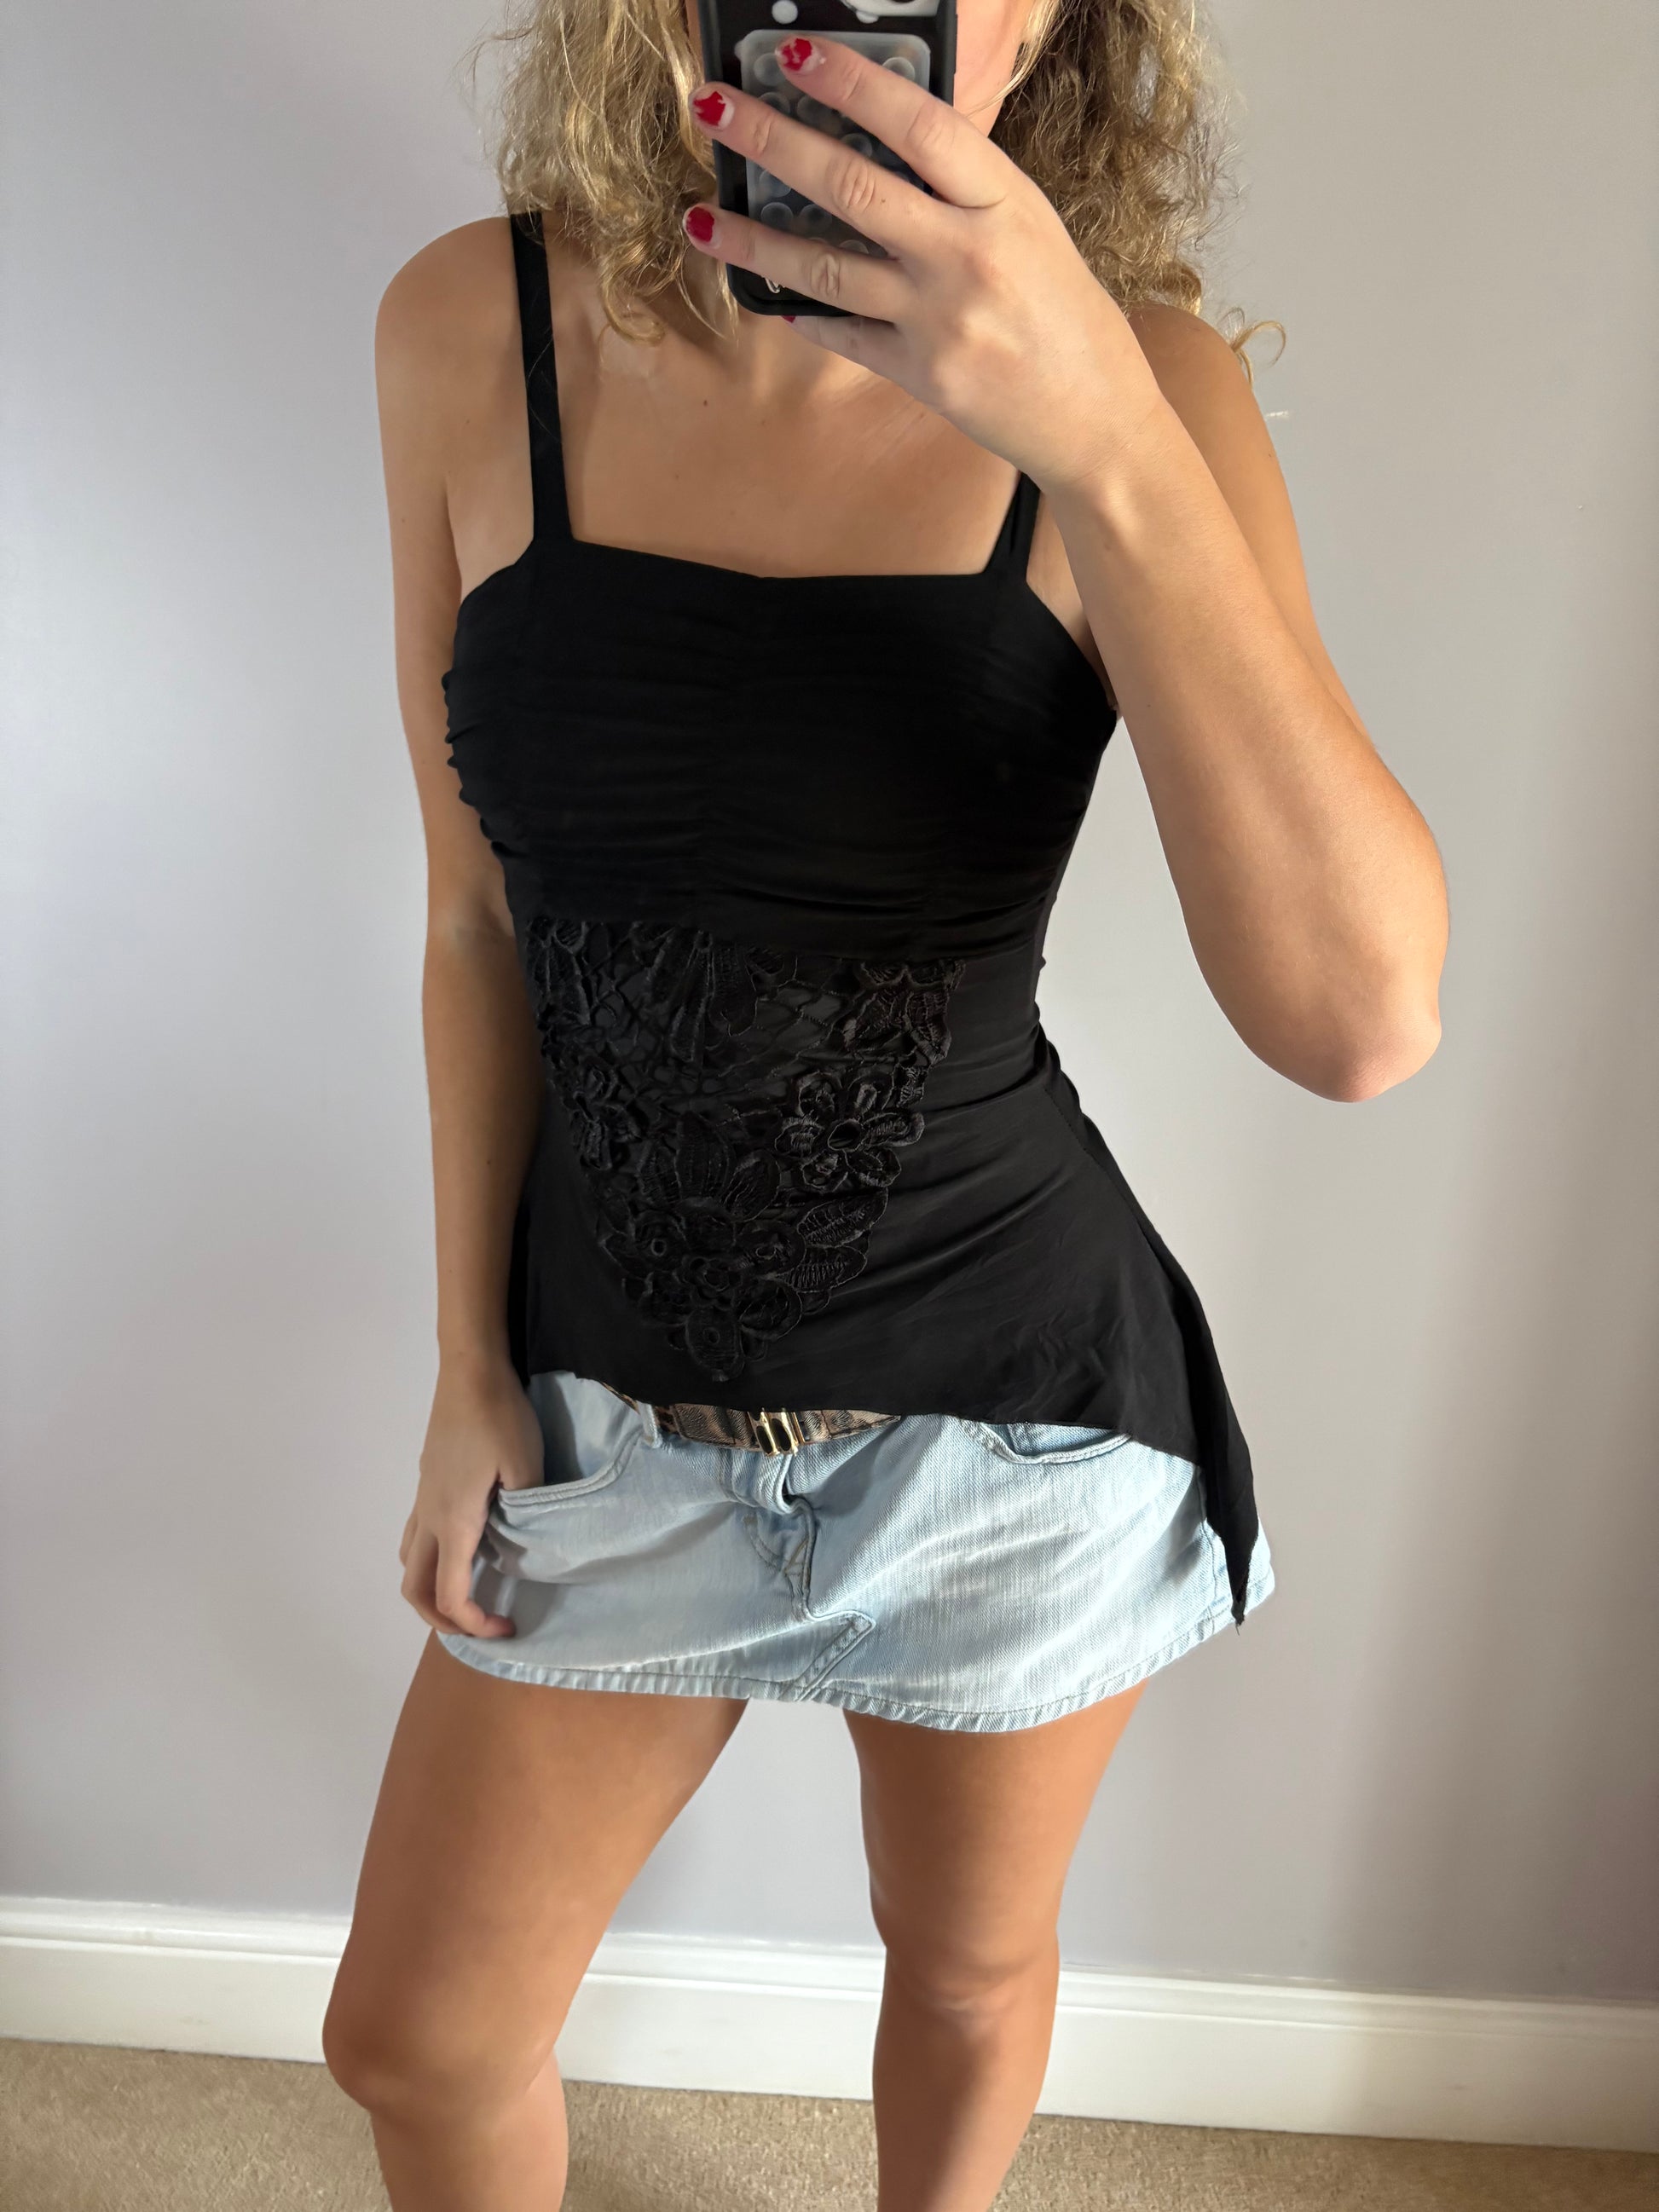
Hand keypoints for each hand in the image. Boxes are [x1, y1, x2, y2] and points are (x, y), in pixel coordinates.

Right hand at [398, 1357, 543, 1636]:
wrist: (470, 1371)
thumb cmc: (501, 1417)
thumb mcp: (527, 1469)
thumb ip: (528, 1516)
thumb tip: (525, 1549)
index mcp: (454, 1522)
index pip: (450, 1595)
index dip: (475, 1624)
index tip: (507, 1626)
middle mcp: (430, 1517)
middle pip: (415, 1589)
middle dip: (441, 1620)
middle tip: (479, 1625)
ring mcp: (423, 1498)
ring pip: (409, 1562)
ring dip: (430, 1590)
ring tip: (469, 1594)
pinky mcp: (427, 1481)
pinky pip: (417, 1535)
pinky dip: (433, 1559)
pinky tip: (467, 1546)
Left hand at [682, 35, 1166, 492]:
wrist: (1096, 418)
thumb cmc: (1067, 316)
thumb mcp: (1032, 228)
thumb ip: (965, 191)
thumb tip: (886, 146)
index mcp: (1005, 203)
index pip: (919, 125)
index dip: (853, 83)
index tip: (798, 55)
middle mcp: (967, 257)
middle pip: (852, 186)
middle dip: (772, 141)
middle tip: (715, 109)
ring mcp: (938, 320)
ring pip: (824, 267)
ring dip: (753, 242)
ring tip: (704, 219)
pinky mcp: (919, 374)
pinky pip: (843, 334)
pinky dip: (803, 314)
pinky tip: (772, 298)